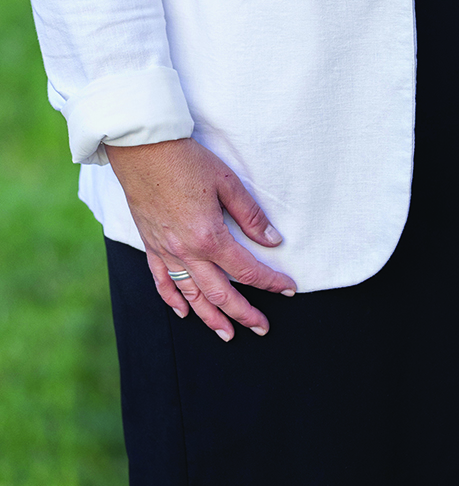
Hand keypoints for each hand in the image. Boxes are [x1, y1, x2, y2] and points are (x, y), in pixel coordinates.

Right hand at [105, 137, 295, 339]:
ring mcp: (166, 252)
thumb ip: (251, 215)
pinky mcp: (151, 246)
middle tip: (262, 327)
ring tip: (227, 334)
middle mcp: (187, 252)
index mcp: (210, 237)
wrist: (143, 151)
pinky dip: (174, 300)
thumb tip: (273, 240)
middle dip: (243, 314)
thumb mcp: (227, 182)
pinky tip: (184, 312)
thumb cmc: (187, 161)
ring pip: (191, 296)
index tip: (288, 289)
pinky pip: (162, 282)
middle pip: (220, 294)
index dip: (270, 282)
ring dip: (210, 318)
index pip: (247, 270)